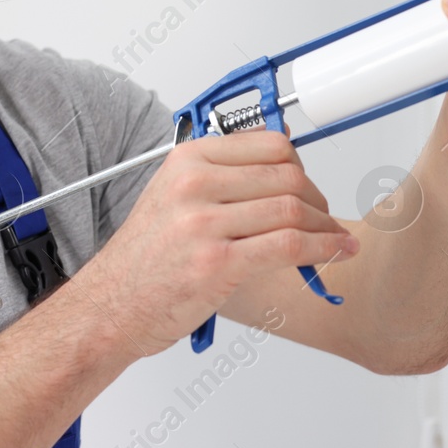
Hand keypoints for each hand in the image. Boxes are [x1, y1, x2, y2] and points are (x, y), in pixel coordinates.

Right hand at [79, 130, 357, 355]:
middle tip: (324, 217)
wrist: (111, 307)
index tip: (307, 183)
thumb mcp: (174, 195)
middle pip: (287, 176)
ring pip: (293, 210)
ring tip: (335, 238)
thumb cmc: (145, 258)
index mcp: (188, 160)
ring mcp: (205, 223)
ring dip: (326, 226)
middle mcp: (195, 184)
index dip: (300, 164)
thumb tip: (278, 141)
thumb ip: (223, 170)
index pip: (268, 144)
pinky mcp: (218, 262)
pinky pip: (289, 246)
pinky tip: (336, 252)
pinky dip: (324, 248)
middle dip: (317, 199)